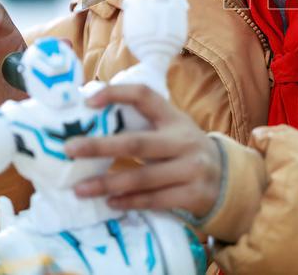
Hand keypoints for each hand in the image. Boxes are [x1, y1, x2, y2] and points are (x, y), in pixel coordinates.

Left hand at [65, 84, 222, 219]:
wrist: (227, 179)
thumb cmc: (185, 151)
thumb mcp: (172, 130)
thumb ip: (142, 125)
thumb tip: (92, 120)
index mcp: (173, 118)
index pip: (144, 96)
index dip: (117, 94)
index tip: (89, 100)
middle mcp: (183, 140)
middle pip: (136, 142)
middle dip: (100, 146)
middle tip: (70, 149)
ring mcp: (190, 168)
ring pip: (142, 178)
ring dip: (108, 184)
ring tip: (80, 189)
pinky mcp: (193, 195)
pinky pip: (155, 200)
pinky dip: (130, 202)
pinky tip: (110, 203)